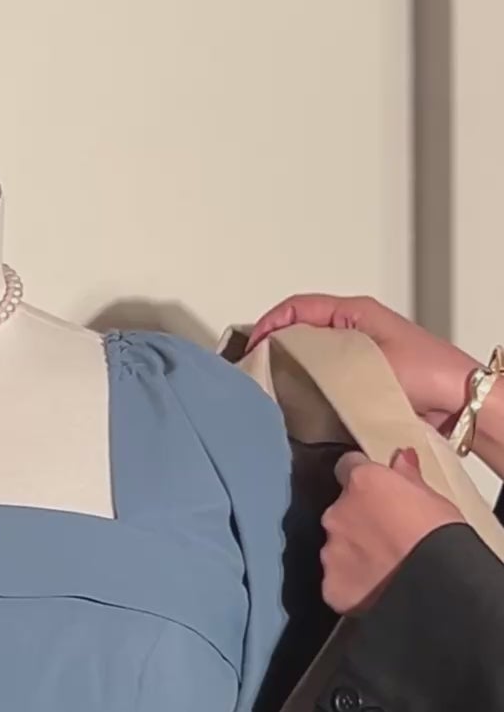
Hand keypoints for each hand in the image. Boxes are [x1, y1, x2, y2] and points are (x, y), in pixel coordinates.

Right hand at [246, 294, 472, 431]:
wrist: (460, 403)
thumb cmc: (429, 373)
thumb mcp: (366, 355)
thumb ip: (322, 356)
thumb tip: (287, 359)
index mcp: (355, 312)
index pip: (297, 307)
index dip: (268, 324)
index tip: (251, 347)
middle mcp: (355, 330)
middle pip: (300, 330)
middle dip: (274, 346)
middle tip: (256, 367)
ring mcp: (358, 355)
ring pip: (311, 356)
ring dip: (292, 368)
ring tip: (274, 386)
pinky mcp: (363, 379)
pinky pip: (326, 378)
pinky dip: (310, 387)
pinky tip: (302, 402)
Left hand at [321, 447, 462, 614]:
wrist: (437, 586)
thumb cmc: (441, 538)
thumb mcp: (434, 499)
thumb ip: (408, 477)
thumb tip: (401, 458)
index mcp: (362, 483)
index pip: (348, 467)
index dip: (364, 479)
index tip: (378, 490)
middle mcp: (338, 513)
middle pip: (341, 510)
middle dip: (358, 520)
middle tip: (387, 536)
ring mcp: (331, 551)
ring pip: (337, 546)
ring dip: (354, 551)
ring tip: (385, 566)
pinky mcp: (331, 585)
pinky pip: (337, 580)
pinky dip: (352, 582)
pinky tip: (376, 589)